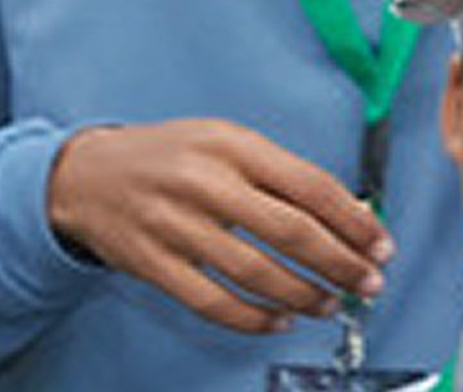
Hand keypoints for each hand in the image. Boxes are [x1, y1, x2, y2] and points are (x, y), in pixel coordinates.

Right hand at [46, 119, 390, 335]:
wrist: (82, 175)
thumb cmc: (164, 158)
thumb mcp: (221, 143)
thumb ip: (278, 174)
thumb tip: (347, 215)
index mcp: (228, 144)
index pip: (309, 185)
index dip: (353, 221)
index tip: (379, 243)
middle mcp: (202, 181)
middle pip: (290, 232)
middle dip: (341, 263)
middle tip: (368, 281)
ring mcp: (174, 224)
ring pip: (256, 273)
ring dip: (304, 295)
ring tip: (329, 303)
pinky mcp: (152, 262)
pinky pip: (213, 302)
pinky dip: (254, 318)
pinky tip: (278, 320)